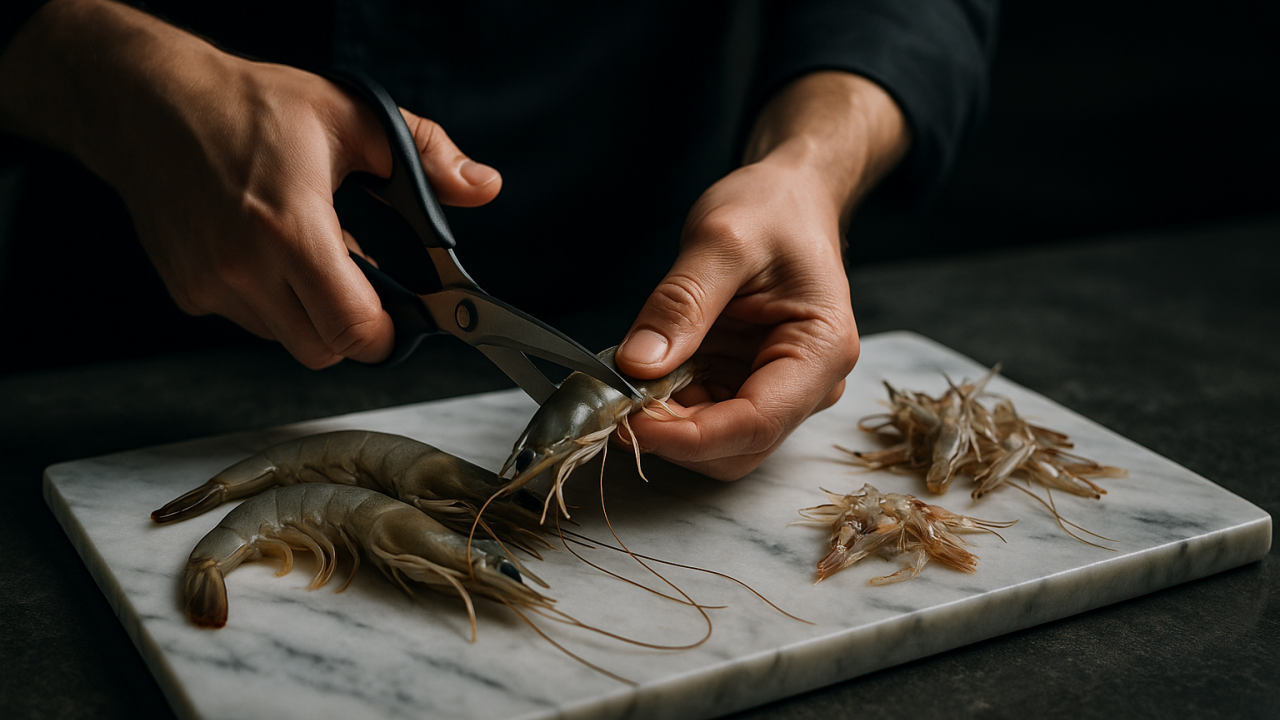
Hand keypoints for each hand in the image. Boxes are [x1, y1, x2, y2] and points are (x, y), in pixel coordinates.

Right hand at [0, 0, 500, 367]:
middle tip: (362, 283)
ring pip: (285, 339)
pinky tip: (267, 255)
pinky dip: (270, 302)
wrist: (146, 102)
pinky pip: (249, 322)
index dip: (388, 334)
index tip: (403, 316)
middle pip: (323, 350)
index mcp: (290, 229)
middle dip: (352, 327)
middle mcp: (243, 267)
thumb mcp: (352, 116)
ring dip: (309, 313)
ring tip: (308, 253)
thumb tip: (482, 186)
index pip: (353, 331)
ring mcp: (210, 284)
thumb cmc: (245, 105)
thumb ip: (427, 156)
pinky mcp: (187, 291)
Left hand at [614, 71, 908, 479]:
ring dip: (667, 425)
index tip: (627, 422)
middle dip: (673, 435)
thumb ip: (681, 303)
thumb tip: (638, 365)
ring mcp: (782, 392)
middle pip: (737, 447)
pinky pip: (706, 417)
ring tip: (629, 381)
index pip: (755, 423)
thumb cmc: (770, 210)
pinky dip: (668, 408)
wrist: (788, 200)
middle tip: (616, 400)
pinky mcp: (750, 387)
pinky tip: (646, 375)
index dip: (688, 436)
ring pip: (718, 444)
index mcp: (821, 351)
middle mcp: (811, 385)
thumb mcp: (720, 240)